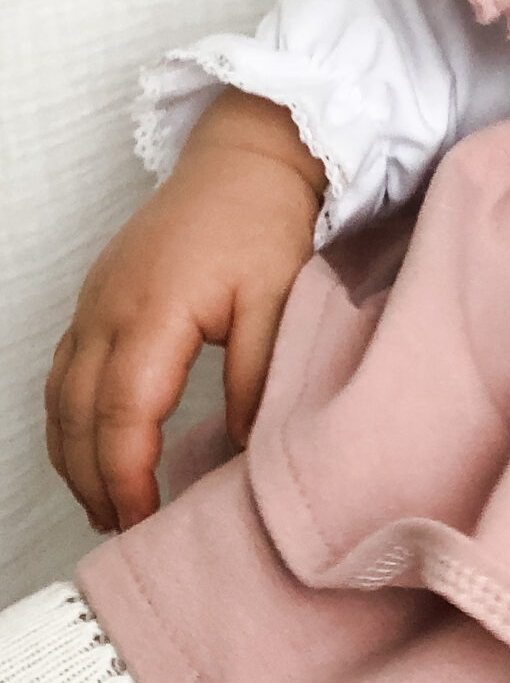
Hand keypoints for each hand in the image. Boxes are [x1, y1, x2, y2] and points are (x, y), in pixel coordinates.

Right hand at [46, 90, 325, 531]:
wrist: (247, 154)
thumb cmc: (265, 218)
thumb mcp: (278, 295)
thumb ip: (257, 371)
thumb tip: (241, 443)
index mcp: (151, 313)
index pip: (121, 416)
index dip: (126, 477)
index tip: (142, 520)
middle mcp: (106, 310)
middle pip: (77, 417)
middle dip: (93, 480)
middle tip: (121, 528)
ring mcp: (93, 302)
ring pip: (59, 398)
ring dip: (73, 456)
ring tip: (105, 504)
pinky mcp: (96, 296)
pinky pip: (62, 371)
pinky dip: (69, 418)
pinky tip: (91, 445)